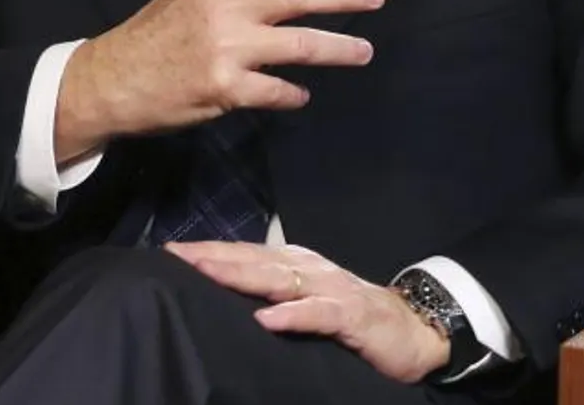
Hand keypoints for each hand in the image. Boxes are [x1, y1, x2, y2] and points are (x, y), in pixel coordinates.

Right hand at [55, 0, 382, 157]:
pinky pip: (275, 91)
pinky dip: (293, 95)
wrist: (112, 80)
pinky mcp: (226, 89)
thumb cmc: (151, 32)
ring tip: (364, 51)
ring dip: (337, 48)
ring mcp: (228, 51)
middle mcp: (226, 11)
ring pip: (298, 46)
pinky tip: (301, 95)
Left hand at [167, 241, 450, 383]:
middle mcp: (309, 269)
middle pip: (252, 260)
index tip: (169, 252)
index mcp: (295, 263)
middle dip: (212, 257)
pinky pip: (319, 314)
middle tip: (175, 256)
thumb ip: (271, 292)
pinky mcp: (352, 315)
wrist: (414, 331)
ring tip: (206, 272)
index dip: (207, 251)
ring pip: (278, 279)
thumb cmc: (352, 316)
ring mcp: (331, 289)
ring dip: (240, 275)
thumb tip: (223, 288)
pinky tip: (267, 318)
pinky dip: (293, 316)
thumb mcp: (306, 299)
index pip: (243, 254)